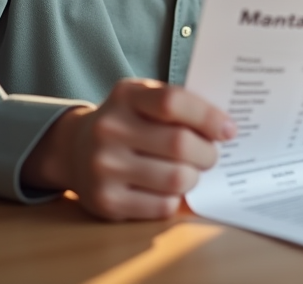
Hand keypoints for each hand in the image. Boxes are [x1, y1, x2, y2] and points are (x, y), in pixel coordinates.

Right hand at [22, 78, 235, 220]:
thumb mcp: (144, 99)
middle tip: (211, 155)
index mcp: (125, 96)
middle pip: (180, 144)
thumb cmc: (127, 121)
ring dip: (194, 178)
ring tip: (190, 171)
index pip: (173, 102)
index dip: (208, 117)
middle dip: (208, 153)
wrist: (74, 149)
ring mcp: (104, 167)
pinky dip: (175, 199)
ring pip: (176, 179)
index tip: (228, 130)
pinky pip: (162, 206)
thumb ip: (179, 105)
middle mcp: (109, 129)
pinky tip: (168, 189)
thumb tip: (225, 128)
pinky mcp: (106, 202)